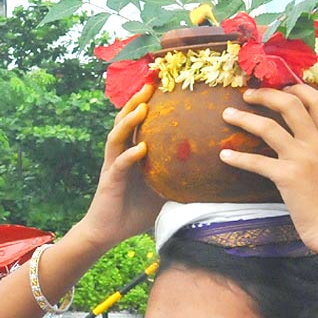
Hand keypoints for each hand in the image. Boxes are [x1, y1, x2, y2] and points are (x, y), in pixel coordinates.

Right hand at [77, 85, 163, 252]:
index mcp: (131, 154)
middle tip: (150, 85)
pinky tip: (140, 148)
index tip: (160, 86)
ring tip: (142, 107)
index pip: (137, 124)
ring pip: (117, 137)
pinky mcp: (109, 182)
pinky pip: (119, 164)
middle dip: (136, 102)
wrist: (107, 232)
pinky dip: (129, 155)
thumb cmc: (134, 211)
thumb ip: (177, 177)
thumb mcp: (162, 190)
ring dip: (129, 121)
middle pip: (124, 121)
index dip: (145, 104)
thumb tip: (209, 172)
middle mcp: (119, 155)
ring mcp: (112, 167)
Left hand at [218, 85, 317, 254]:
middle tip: (249, 93)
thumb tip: (313, 143)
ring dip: (244, 118)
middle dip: (267, 94)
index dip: (299, 88)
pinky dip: (237, 157)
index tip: (283, 86)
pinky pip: (256, 162)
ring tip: (228, 114)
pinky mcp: (286, 177)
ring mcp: (302, 159)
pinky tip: (224, 155)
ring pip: (269, 127)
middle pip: (291, 105)